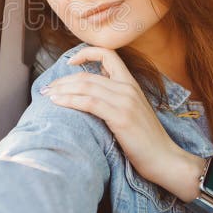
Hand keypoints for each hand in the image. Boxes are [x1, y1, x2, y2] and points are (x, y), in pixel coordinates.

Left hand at [41, 46, 200, 197]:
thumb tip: (90, 96)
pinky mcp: (121, 116)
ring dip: (62, 89)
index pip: (108, 54)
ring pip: (85, 86)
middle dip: (63, 80)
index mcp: (131, 83)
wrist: (165, 159)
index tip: (70, 62)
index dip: (86, 53)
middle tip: (47, 88)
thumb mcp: (132, 111)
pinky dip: (70, 100)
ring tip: (48, 95)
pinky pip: (89, 102)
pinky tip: (57, 103)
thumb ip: (115, 99)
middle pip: (88, 75)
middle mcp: (128, 88)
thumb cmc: (146, 141)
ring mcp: (125, 101)